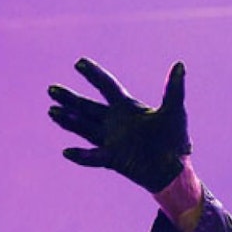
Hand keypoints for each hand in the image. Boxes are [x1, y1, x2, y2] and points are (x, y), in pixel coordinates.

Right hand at [47, 58, 190, 192]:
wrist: (175, 169)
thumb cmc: (176, 139)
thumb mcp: (175, 111)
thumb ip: (174, 89)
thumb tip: (180, 64)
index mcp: (128, 108)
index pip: (107, 87)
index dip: (94, 75)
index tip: (79, 62)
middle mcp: (116, 122)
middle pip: (88, 107)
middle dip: (70, 99)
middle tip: (51, 89)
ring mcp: (112, 140)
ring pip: (85, 128)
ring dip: (69, 121)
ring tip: (52, 111)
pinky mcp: (113, 159)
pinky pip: (93, 157)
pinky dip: (81, 156)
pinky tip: (67, 152)